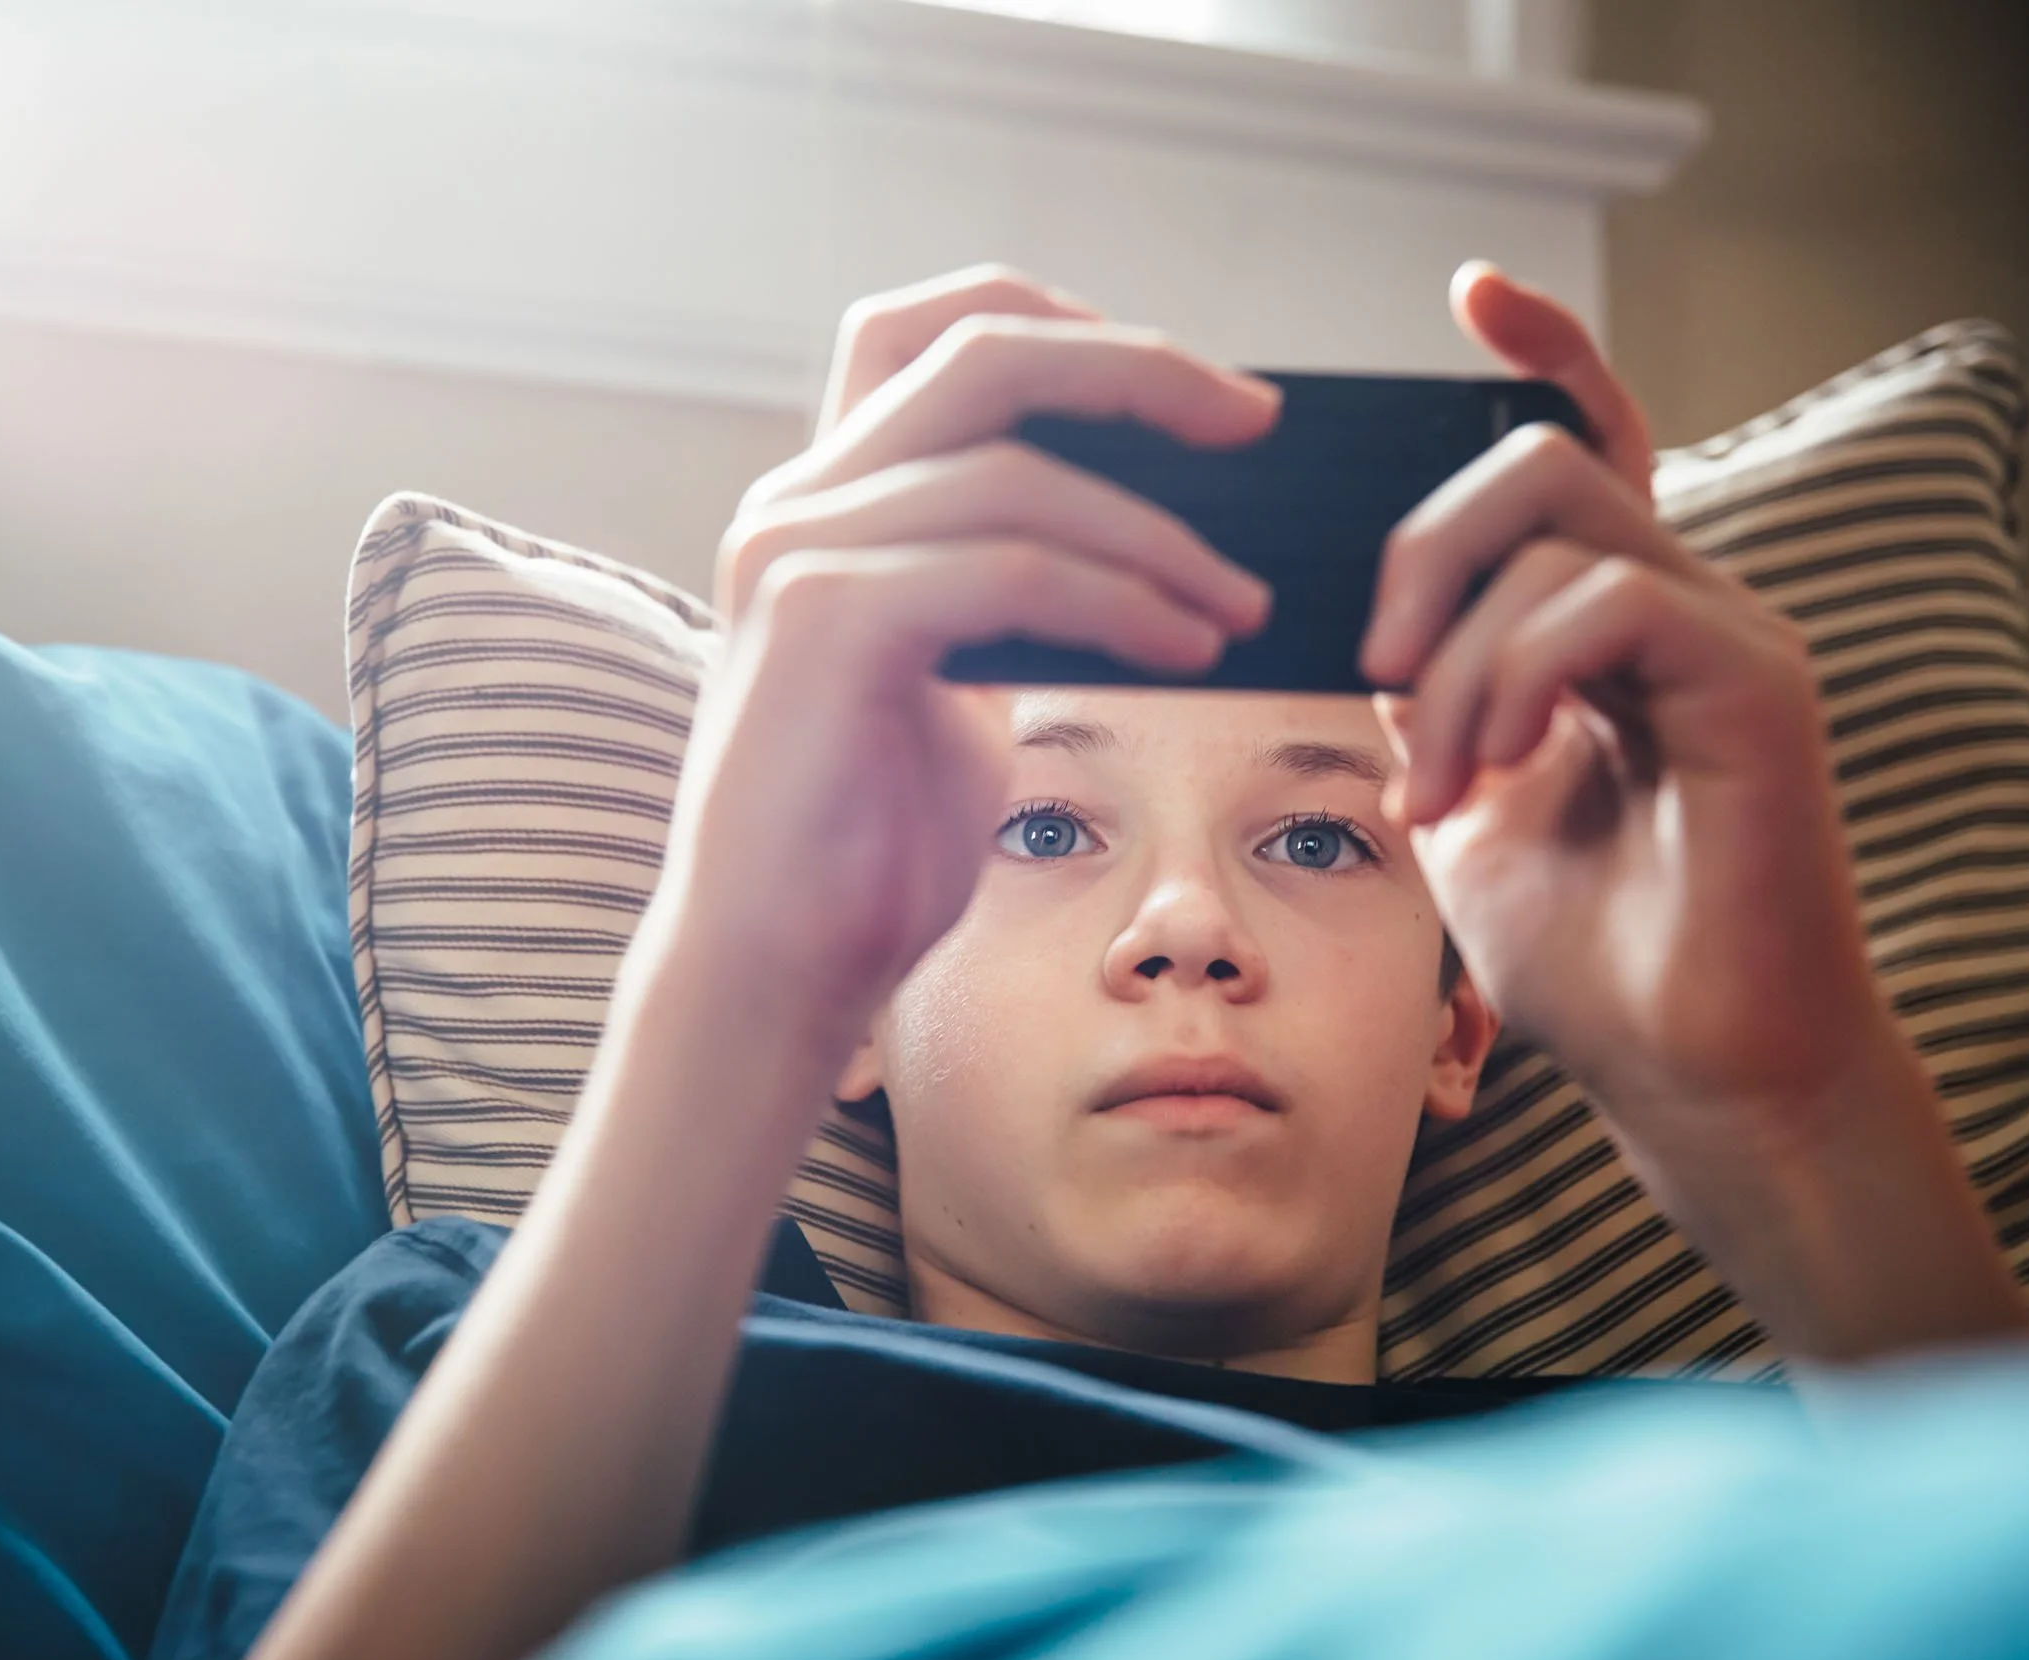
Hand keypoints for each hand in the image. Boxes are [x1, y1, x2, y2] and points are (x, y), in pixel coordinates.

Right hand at [664, 266, 1278, 1061]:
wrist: (776, 967)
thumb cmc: (871, 845)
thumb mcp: (960, 680)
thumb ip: (1014, 588)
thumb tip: (1160, 542)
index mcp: (822, 502)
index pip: (923, 331)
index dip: (1059, 323)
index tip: (1183, 384)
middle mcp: (796, 503)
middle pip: (981, 353)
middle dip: (1136, 371)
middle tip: (1253, 427)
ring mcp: (799, 554)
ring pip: (1018, 476)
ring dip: (1159, 537)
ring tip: (1242, 604)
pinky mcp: (823, 622)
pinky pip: (1011, 571)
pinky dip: (1122, 600)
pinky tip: (1189, 645)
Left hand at [1364, 264, 1870, 1157]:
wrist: (1686, 1068)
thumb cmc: (1587, 953)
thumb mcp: (1463, 805)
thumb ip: (1430, 700)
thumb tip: (1372, 630)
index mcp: (1610, 623)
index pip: (1591, 440)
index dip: (1543, 348)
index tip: (1469, 294)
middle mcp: (1679, 603)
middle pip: (1539, 463)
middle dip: (1421, 552)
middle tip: (1376, 675)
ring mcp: (1728, 633)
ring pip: (1556, 530)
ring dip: (1454, 665)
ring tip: (1437, 790)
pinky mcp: (1757, 682)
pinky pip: (1609, 602)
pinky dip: (1516, 679)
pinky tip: (1496, 771)